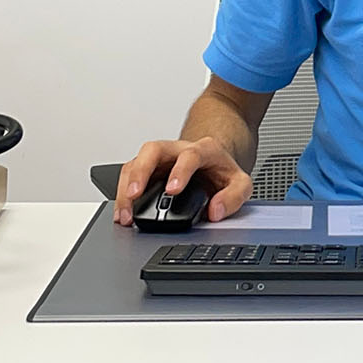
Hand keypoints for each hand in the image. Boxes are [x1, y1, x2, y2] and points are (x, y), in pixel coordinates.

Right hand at [112, 137, 252, 226]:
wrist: (214, 164)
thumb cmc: (223, 173)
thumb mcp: (240, 184)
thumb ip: (234, 196)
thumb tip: (216, 211)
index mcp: (204, 150)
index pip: (190, 155)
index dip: (180, 171)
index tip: (172, 190)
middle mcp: (177, 150)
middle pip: (153, 149)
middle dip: (141, 171)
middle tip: (135, 194)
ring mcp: (160, 159)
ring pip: (136, 161)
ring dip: (126, 187)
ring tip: (125, 214)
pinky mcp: (147, 170)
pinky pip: (129, 175)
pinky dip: (122, 194)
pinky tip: (122, 213)